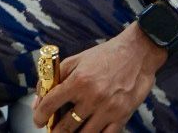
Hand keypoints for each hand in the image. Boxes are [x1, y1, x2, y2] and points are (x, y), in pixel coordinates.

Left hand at [33, 23, 168, 131]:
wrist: (138, 52)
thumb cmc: (106, 55)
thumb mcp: (77, 59)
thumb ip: (55, 77)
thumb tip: (39, 99)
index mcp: (79, 81)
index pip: (50, 105)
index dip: (39, 116)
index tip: (39, 120)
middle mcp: (92, 97)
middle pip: (65, 126)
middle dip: (55, 131)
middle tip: (53, 129)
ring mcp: (108, 109)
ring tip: (70, 131)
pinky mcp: (122, 116)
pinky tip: (89, 131)